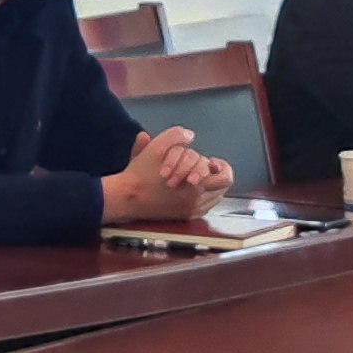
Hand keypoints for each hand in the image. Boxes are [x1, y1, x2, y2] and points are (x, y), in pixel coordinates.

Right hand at [101, 131, 226, 226]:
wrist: (126, 196)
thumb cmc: (140, 173)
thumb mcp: (157, 146)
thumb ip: (176, 136)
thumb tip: (189, 136)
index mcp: (195, 185)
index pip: (225, 176)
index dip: (221, 165)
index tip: (210, 161)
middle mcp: (197, 201)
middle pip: (223, 187)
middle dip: (217, 174)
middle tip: (207, 168)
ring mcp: (191, 210)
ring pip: (216, 197)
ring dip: (211, 185)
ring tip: (199, 177)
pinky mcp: (184, 217)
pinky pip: (206, 207)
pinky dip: (204, 197)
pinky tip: (192, 189)